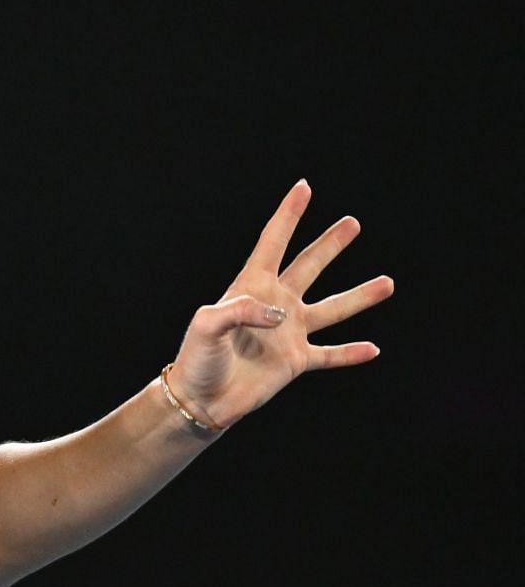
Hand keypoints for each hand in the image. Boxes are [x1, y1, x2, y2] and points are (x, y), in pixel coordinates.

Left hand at [168, 180, 393, 429]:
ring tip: (388, 282)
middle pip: (308, 266)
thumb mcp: (206, 326)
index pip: (272, 243)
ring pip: (332, 309)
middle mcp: (275, 304)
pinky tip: (374, 349)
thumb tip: (281, 314)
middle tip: (352, 223)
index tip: (303, 188)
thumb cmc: (197, 358)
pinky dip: (351, 353)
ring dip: (359, 296)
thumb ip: (239, 311)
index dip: (288, 215)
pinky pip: (331, 354)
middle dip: (329, 244)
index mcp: (250, 287)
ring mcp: (289, 333)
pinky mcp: (297, 361)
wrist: (202, 398)